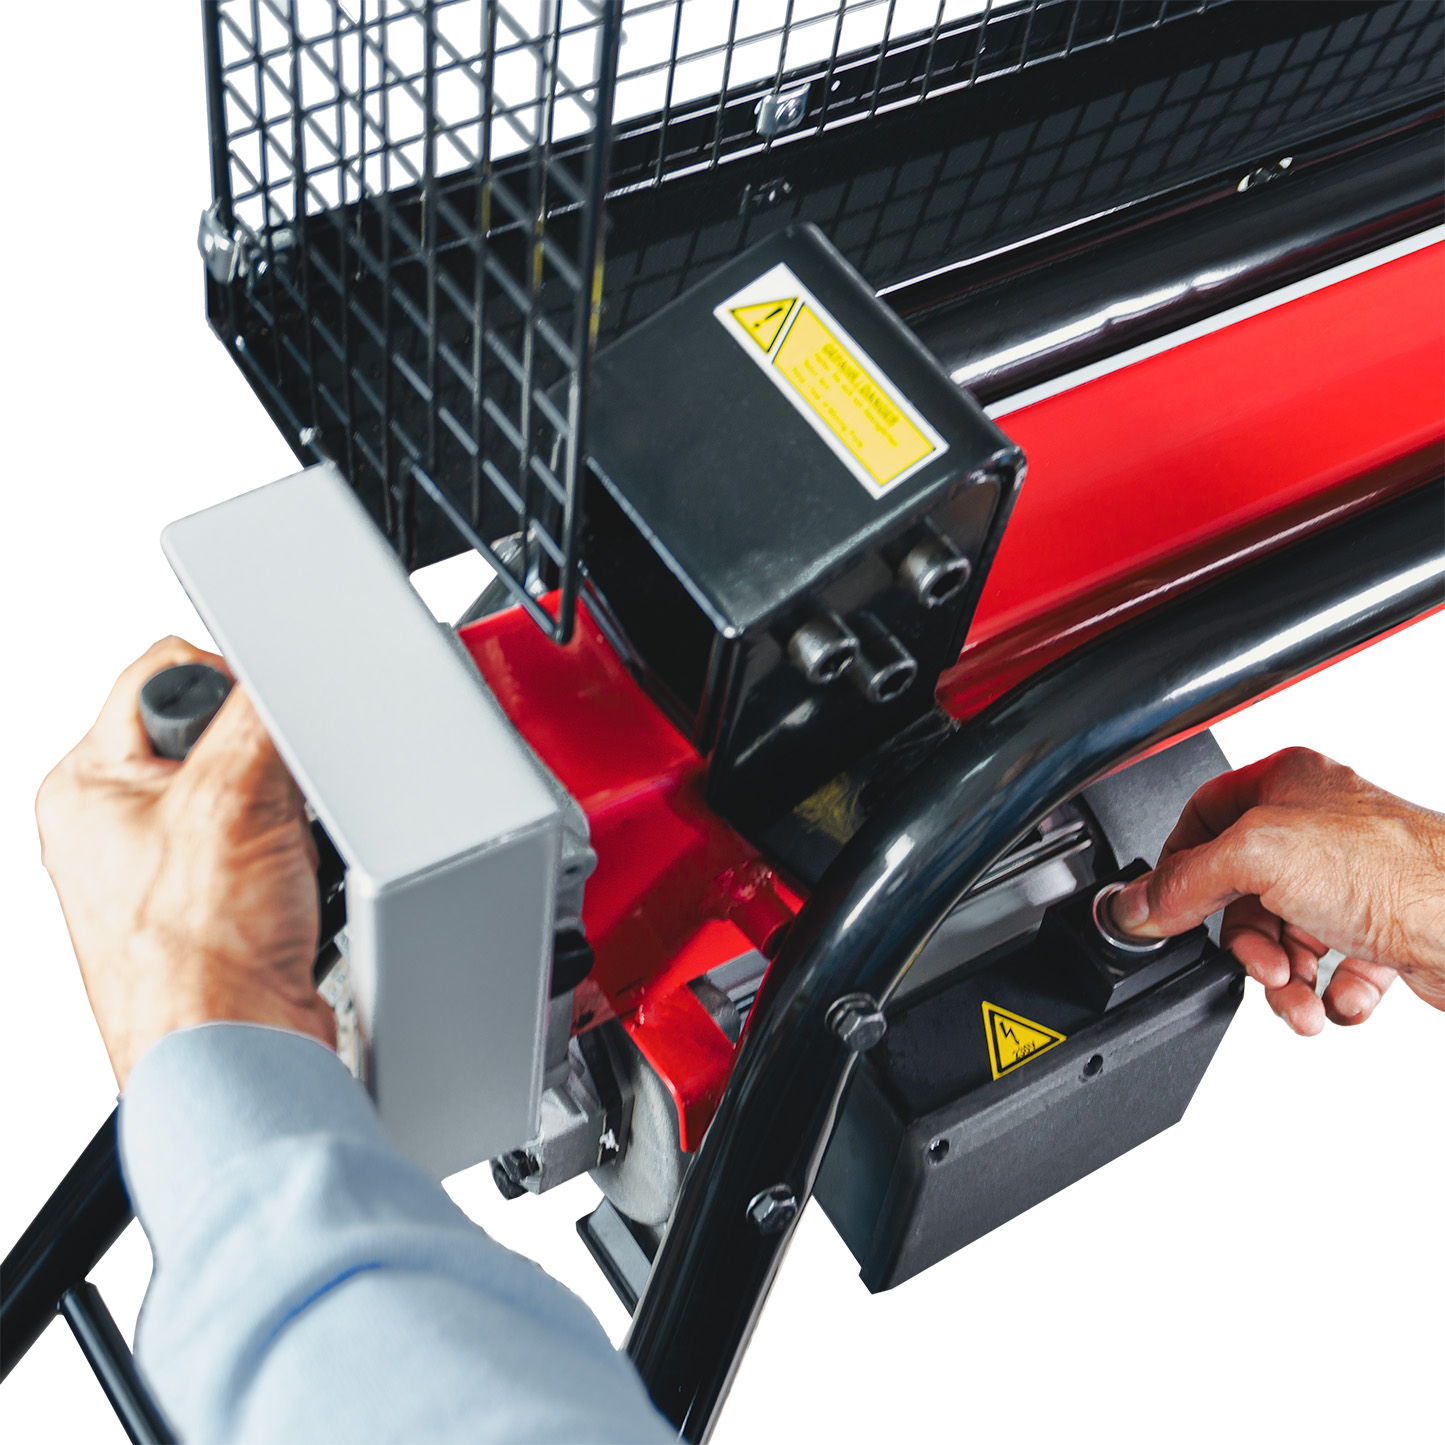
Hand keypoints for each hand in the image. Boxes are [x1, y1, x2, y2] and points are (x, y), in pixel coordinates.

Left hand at [36, 638, 334, 1086]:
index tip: (262, 725)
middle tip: (267, 814)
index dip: (228, 688)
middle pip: (220, 736)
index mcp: (86, 786)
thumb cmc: (198, 960)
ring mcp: (165, 868)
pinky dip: (298, 859)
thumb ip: (256, 714)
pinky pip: (275, 844)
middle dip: (268, 769)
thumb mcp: (233, 799)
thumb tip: (280, 678)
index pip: (165, 675)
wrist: (238, 1052)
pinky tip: (292, 892)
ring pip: (257, 791)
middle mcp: (116, 824)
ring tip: (279, 866)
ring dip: (287, 821)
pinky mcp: (217, 902)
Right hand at [1111, 747, 1444, 1034]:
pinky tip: (1337, 997)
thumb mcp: (1257, 860)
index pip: (1200, 819)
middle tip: (1259, 964)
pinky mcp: (1382, 929)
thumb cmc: (1398, 873)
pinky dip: (1325, 992)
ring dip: (1282, 978)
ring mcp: (1352, 879)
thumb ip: (1184, 882)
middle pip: (1238, 890)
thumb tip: (1136, 908)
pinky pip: (1329, 968)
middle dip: (1245, 944)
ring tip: (1298, 995)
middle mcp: (1318, 826)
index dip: (1180, 869)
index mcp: (1286, 782)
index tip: (1165, 911)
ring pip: (1283, 935)